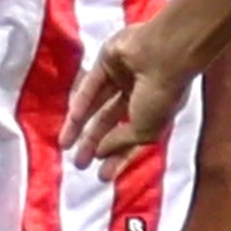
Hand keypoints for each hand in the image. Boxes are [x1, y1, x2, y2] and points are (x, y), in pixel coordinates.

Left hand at [64, 19, 196, 178]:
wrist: (165, 54)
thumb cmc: (163, 95)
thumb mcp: (145, 130)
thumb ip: (121, 142)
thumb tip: (100, 152)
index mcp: (155, 112)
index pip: (132, 138)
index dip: (117, 157)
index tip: (103, 176)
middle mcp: (138, 95)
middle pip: (110, 123)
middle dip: (94, 143)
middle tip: (79, 164)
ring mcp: (122, 77)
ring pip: (96, 105)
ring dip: (80, 126)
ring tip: (66, 146)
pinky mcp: (107, 61)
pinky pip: (91, 85)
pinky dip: (81, 102)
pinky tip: (72, 121)